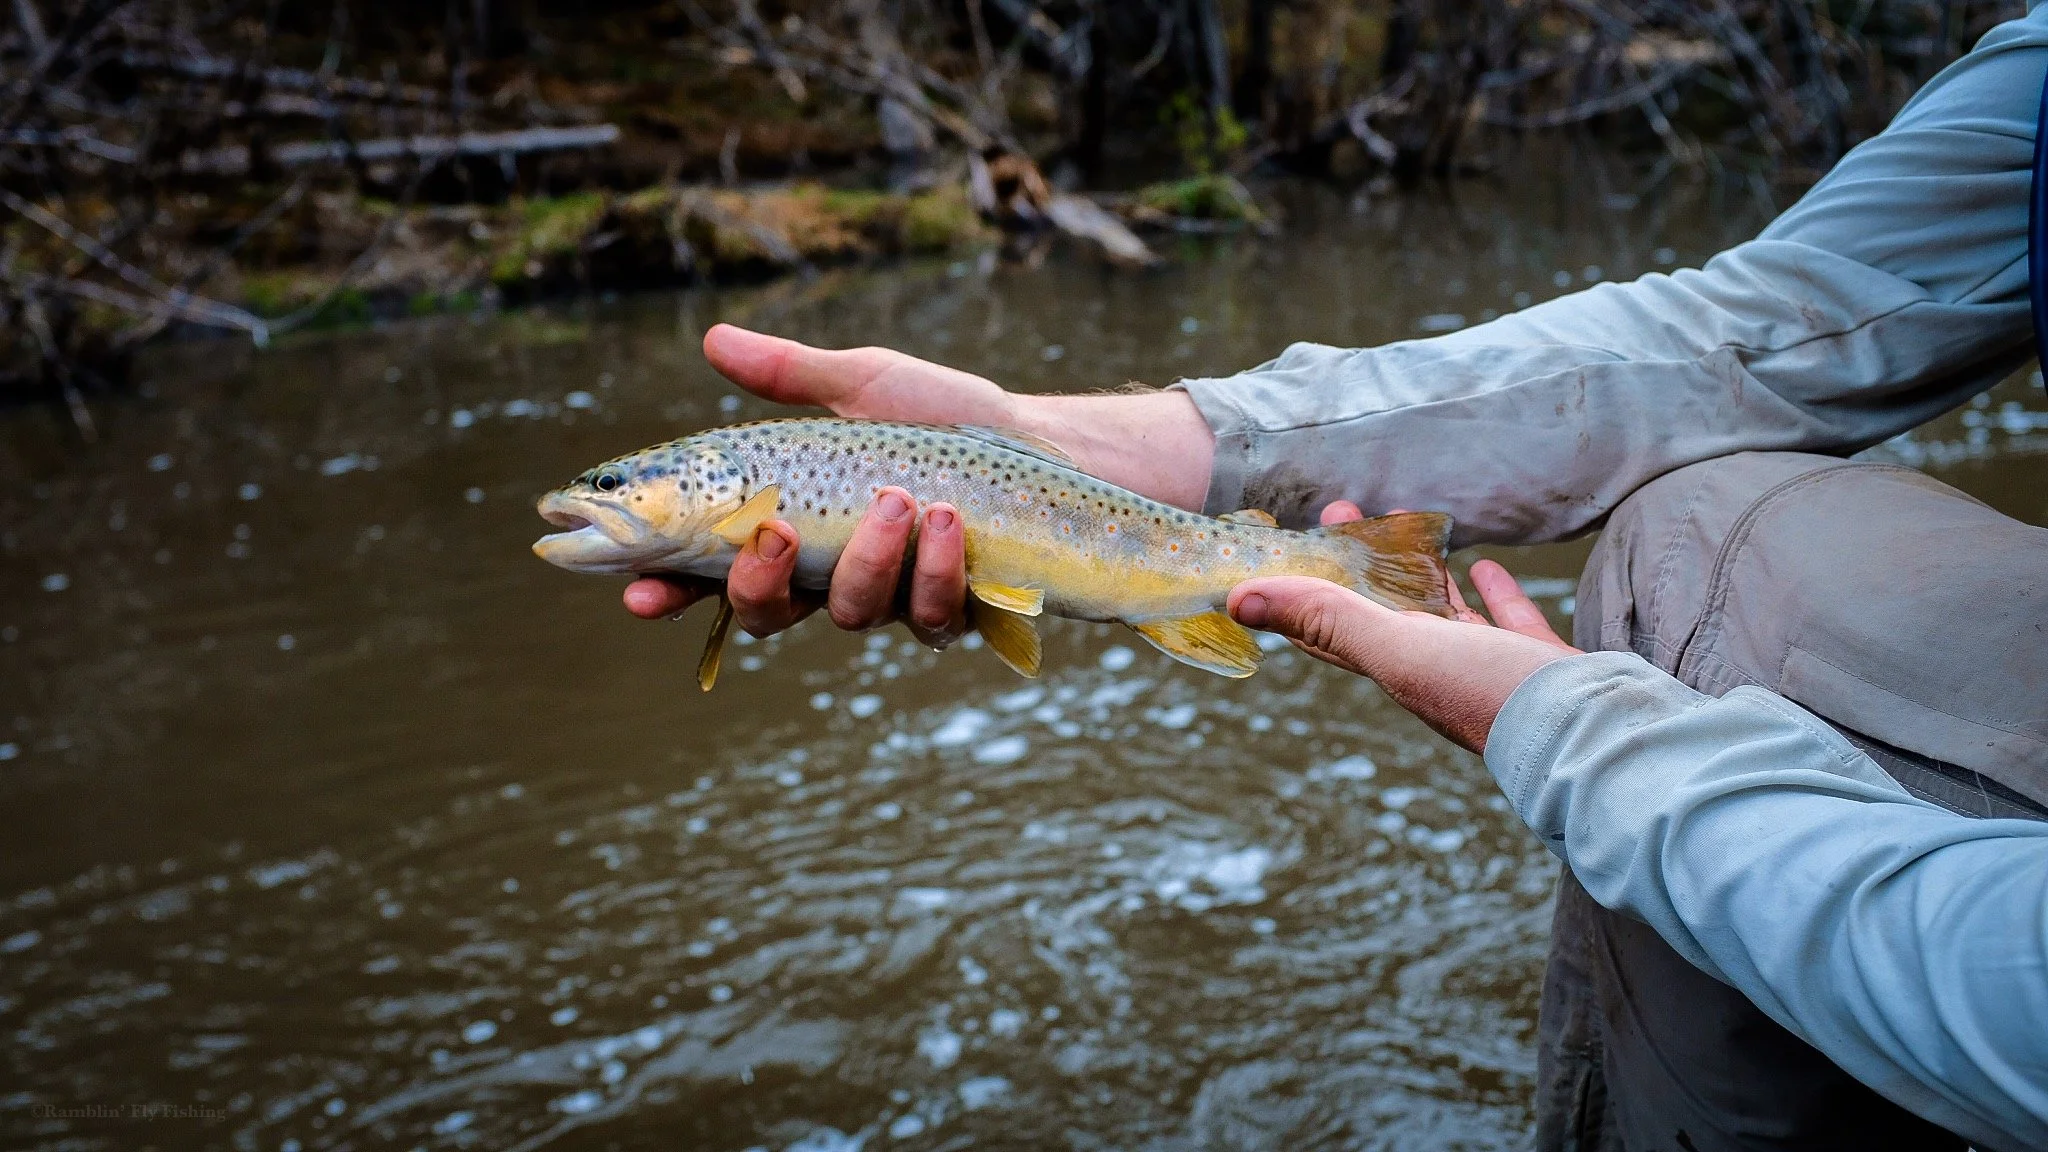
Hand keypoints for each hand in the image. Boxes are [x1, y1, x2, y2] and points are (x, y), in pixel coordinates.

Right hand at [624, 324, 1212, 644]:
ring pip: (853, 615)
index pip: (714, 570)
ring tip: (903, 501)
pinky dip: (936, 570)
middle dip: (759, 584)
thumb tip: (712, 338)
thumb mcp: (865, 384)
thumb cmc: (948, 418)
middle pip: (767, 612)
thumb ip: (790, 373)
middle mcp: (836, 576)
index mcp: (797, 529)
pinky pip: (930, 616)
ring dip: (871, 561)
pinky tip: (948, 521)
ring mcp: (895, 600)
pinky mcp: (957, 613)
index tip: (639, 594)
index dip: (670, 590)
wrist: (1048, 445)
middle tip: (776, 533)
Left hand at [1227, 501, 1579, 753]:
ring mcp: (1490, 671)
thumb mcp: (1400, 648)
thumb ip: (1327, 620)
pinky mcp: (1539, 667)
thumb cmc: (1491, 692)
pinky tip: (1486, 565)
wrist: (1595, 735)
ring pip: (1442, 616)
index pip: (1329, 628)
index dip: (1300, 586)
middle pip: (1382, 610)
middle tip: (1339, 508)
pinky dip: (1491, 595)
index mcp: (1398, 669)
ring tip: (1404, 530)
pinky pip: (1507, 624)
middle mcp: (1437, 672)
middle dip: (1355, 562)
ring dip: (1417, 575)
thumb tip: (1238, 601)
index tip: (1282, 539)